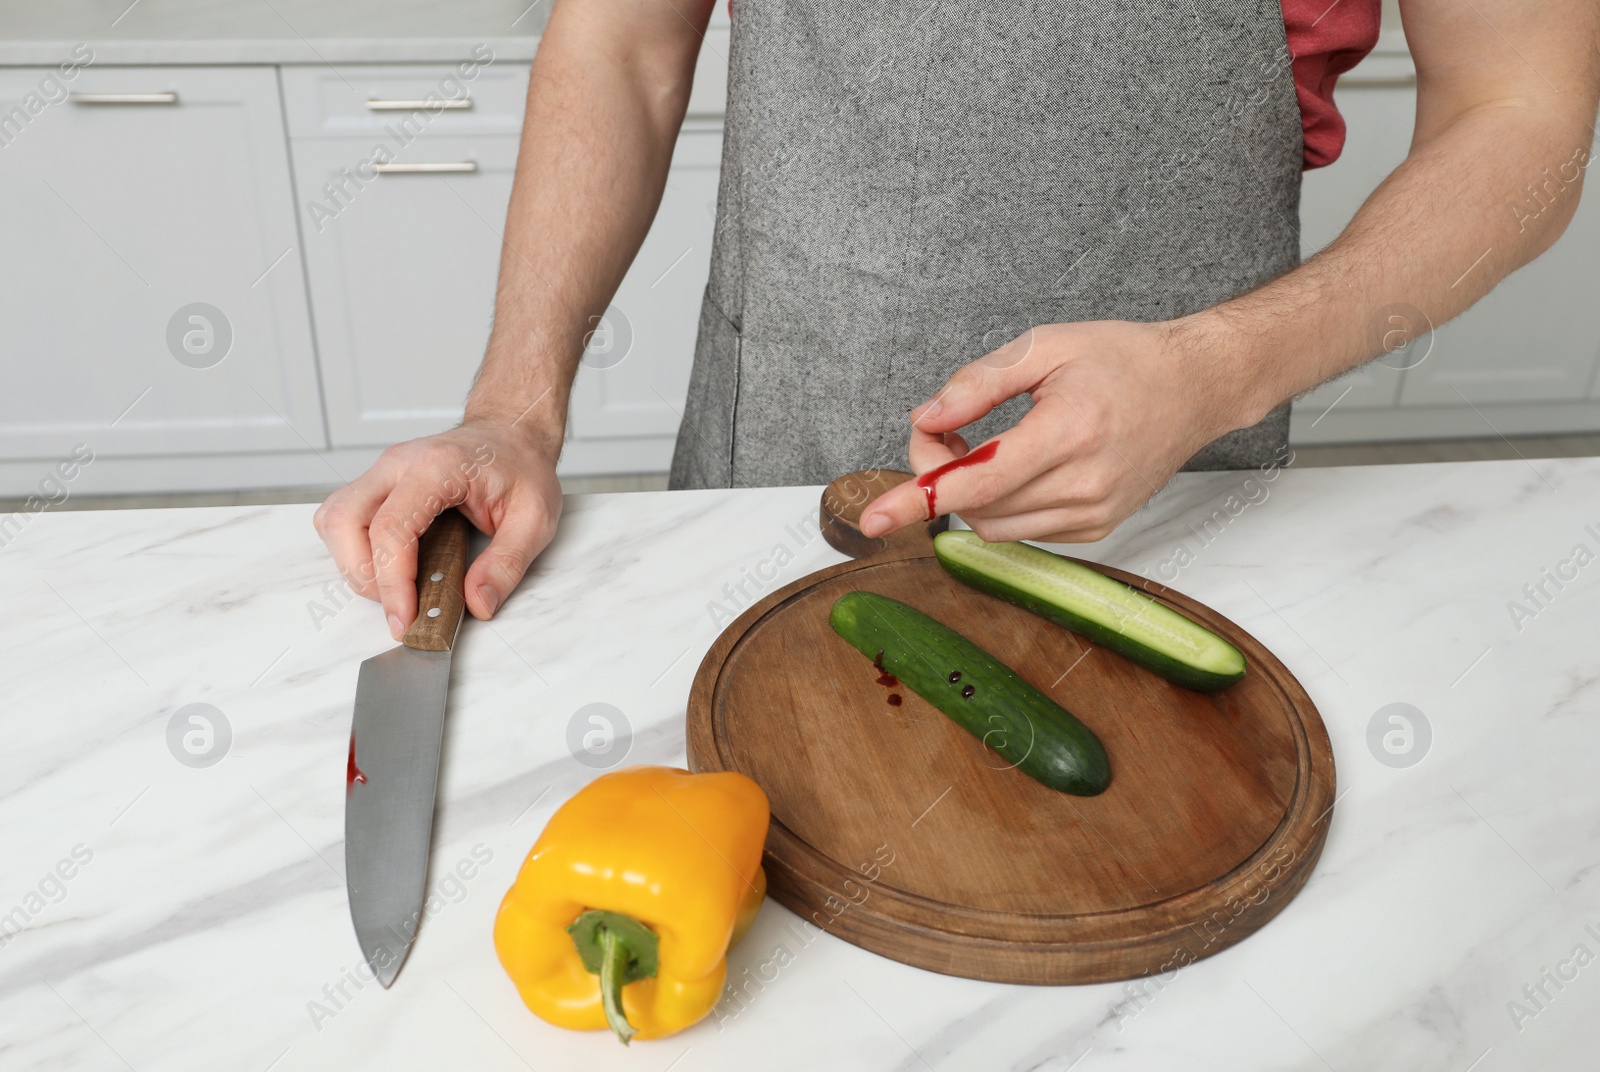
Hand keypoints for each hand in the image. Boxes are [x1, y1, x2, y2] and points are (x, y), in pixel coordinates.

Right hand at [314, 422, 562, 637]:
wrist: (511, 433)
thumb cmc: (520, 467)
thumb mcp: (535, 518)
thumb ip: (507, 564)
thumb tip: (478, 603)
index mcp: (438, 466)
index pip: (391, 527)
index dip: (391, 580)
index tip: (404, 618)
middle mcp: (398, 463)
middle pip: (343, 521)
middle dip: (364, 576)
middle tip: (401, 605)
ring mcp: (382, 471)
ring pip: (334, 521)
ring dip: (354, 564)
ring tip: (396, 588)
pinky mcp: (377, 484)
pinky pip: (344, 519)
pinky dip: (356, 552)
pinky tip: (390, 567)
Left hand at [858, 319, 1256, 543]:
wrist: (1196, 387)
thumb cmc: (1123, 358)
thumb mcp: (1045, 346)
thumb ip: (979, 382)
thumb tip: (926, 417)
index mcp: (1070, 431)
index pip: (978, 480)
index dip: (918, 498)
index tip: (872, 517)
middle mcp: (1085, 483)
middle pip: (976, 507)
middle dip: (939, 475)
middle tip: (943, 428)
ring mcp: (1095, 513)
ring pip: (994, 526)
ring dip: (966, 493)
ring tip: (979, 443)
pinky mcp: (1097, 528)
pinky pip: (1022, 530)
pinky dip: (1000, 503)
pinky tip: (1012, 465)